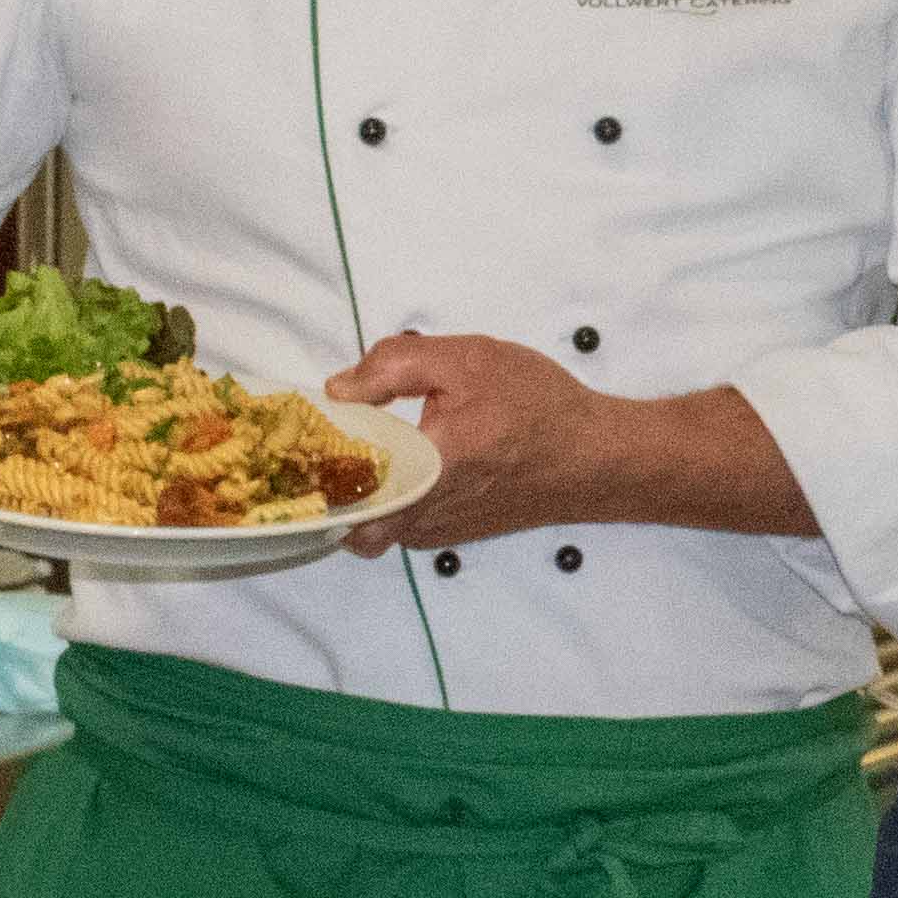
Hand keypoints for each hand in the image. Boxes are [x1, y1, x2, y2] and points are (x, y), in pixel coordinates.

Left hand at [324, 330, 617, 551]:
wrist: (594, 457)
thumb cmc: (540, 407)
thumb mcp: (470, 359)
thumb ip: (395, 364)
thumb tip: (340, 388)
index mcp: (429, 469)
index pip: (341, 495)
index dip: (310, 468)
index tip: (303, 437)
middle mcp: (425, 515)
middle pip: (340, 517)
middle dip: (323, 484)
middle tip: (324, 445)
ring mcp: (433, 533)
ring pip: (363, 524)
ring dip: (354, 491)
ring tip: (364, 447)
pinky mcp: (444, 537)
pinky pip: (392, 524)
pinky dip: (383, 497)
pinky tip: (402, 461)